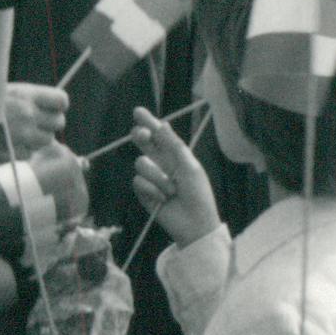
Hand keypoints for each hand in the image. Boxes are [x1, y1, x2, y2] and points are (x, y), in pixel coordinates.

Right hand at [6, 84, 68, 151]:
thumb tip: (51, 108)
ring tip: (18, 132)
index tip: (53, 107)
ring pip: (47, 140)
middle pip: (59, 122)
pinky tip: (6, 142)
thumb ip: (28, 99)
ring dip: (37, 138)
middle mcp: (27, 115)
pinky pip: (29, 153)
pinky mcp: (13, 154)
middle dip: (50, 123)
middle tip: (36, 121)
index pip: (61, 100)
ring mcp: (21, 136)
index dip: (58, 105)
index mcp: (24, 95)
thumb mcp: (2, 92)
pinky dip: (21, 150)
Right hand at [131, 107, 219, 248]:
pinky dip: (152, 190)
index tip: (138, 112)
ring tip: (171, 190)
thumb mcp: (190, 167)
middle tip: (141, 134)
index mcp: (175, 155)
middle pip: (144, 143)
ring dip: (157, 176)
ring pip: (141, 164)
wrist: (194, 223)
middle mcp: (161, 163)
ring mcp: (151, 178)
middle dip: (140, 136)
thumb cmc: (198, 193)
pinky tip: (164, 199)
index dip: (149, 122)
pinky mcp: (143, 192)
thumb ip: (174, 146)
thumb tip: (162, 124)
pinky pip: (138, 182)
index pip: (159, 135)